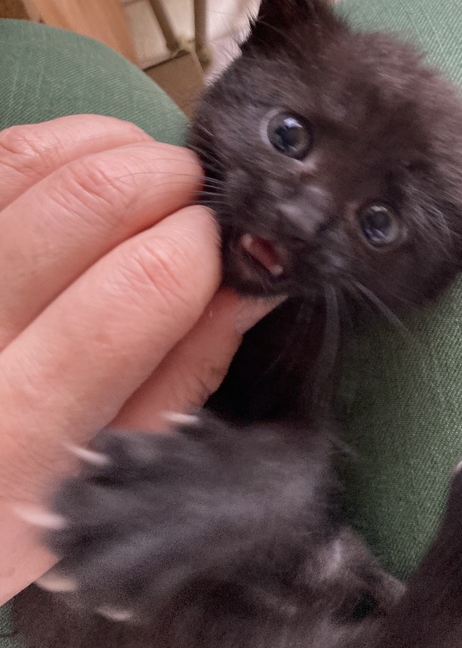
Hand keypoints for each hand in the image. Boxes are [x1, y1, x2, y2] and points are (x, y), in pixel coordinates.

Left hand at [0, 115, 274, 602]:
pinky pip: (0, 155)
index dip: (206, 245)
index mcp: (23, 428)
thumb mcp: (114, 467)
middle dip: (172, 179)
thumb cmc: (17, 505)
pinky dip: (63, 142)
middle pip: (87, 200)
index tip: (228, 246)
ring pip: (33, 157)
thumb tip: (251, 283)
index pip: (140, 288)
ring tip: (155, 176)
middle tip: (199, 202)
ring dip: (120, 147)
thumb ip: (186, 372)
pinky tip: (95, 166)